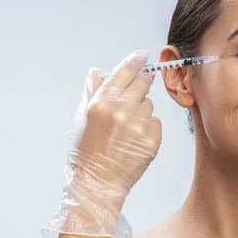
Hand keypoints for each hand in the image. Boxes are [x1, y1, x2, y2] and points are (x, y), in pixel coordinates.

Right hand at [43, 50, 161, 237]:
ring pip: (149, 104)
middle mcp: (121, 111)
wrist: (97, 183)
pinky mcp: (152, 140)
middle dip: (142, 83)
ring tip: (127, 127)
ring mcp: (138, 126)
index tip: (143, 55)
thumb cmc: (86, 152)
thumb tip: (97, 72)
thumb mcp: (82, 118)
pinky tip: (135, 138)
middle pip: (143, 84)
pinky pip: (156, 122)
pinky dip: (148, 127)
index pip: (124, 72)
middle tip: (140, 88)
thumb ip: (92, 92)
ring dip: (142, 110)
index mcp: (102, 103)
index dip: (135, 61)